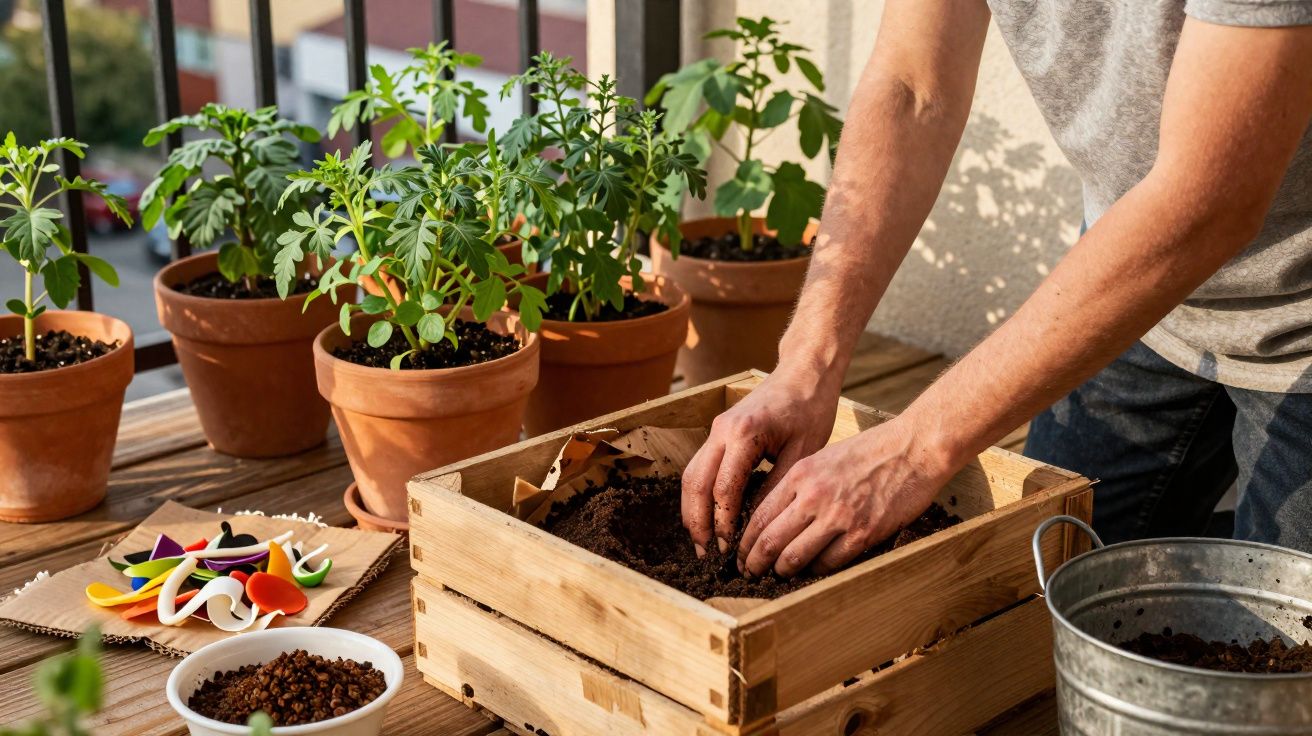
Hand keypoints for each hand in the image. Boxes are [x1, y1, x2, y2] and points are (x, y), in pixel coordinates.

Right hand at [681, 368, 840, 556]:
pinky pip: (699, 467)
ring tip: (702, 542)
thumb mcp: (803, 453)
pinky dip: (699, 494)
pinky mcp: (718, 432)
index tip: (728, 547)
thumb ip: (776, 488)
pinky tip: (707, 516)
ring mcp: (716, 429)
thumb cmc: (810, 409)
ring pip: (691, 476)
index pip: (723, 488)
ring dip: (692, 510)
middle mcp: (722, 430)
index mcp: (744, 434)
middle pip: (695, 483)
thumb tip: (756, 525)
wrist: (803, 373)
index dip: (722, 521)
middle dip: (697, 522)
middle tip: (705, 553)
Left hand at [737, 415, 954, 577]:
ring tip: (777, 577)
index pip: (760, 516)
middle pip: (770, 541)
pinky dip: (815, 571)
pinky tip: (812, 571)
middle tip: (748, 574)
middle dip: (754, 563)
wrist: (914, 448)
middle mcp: (814, 496)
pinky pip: (828, 563)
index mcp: (801, 474)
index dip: (745, 542)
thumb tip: (776, 518)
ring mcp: (838, 517)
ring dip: (781, 572)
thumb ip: (799, 485)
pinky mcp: (863, 534)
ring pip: (794, 557)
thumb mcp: (823, 458)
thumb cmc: (870, 452)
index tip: (741, 554)